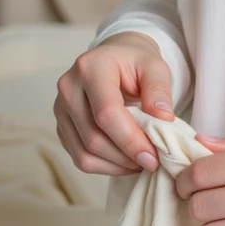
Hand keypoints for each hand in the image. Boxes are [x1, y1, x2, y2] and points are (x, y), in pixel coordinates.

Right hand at [54, 32, 175, 176]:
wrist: (115, 59)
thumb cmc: (136, 63)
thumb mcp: (155, 67)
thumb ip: (159, 91)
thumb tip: (163, 119)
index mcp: (91, 67)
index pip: (106, 112)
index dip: (130, 139)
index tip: (152, 155)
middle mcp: (69, 88)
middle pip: (93, 137)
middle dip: (125, 156)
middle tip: (151, 161)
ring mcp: (61, 109)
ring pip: (83, 153)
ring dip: (115, 165)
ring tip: (140, 162)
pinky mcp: (62, 127)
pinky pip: (79, 157)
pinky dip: (104, 166)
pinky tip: (125, 160)